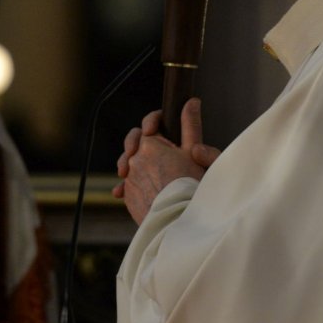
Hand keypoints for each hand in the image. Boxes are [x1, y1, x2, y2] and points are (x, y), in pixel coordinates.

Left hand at [112, 98, 219, 223]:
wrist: (178, 221)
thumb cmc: (190, 186)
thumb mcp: (194, 152)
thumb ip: (190, 125)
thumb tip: (191, 102)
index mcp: (150, 144)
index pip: (148, 124)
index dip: (155, 121)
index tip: (161, 126)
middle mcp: (134, 160)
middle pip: (134, 144)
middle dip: (141, 142)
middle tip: (153, 146)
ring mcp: (128, 179)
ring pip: (130, 165)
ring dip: (138, 164)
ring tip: (151, 170)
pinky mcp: (127, 197)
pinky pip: (127, 185)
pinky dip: (134, 183)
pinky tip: (143, 186)